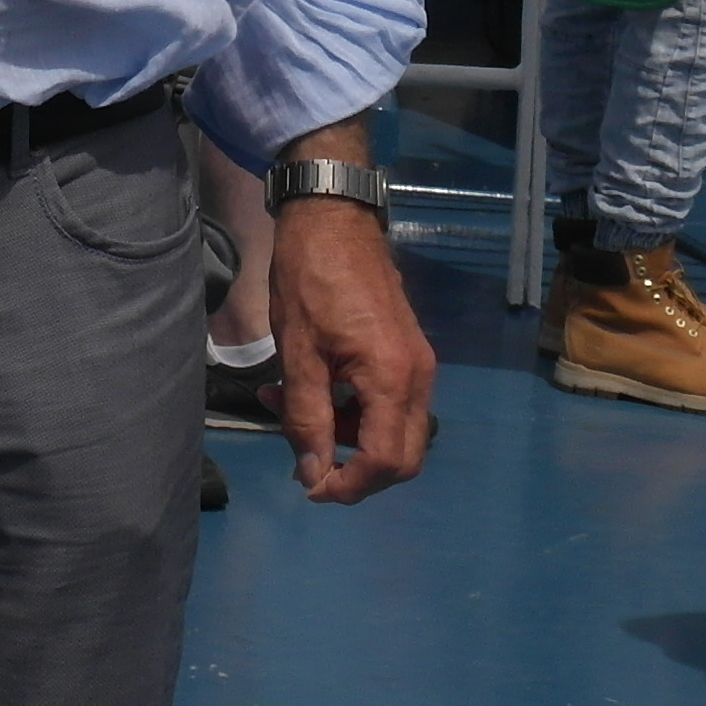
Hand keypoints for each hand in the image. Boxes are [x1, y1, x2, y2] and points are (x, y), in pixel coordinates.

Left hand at [268, 194, 436, 502]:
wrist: (331, 218)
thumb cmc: (309, 280)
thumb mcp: (298, 354)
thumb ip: (306, 419)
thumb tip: (313, 475)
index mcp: (393, 378)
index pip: (387, 461)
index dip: (350, 485)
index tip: (311, 486)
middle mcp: (417, 376)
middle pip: (402, 456)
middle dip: (354, 468)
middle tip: (305, 458)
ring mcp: (417, 363)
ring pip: (393, 431)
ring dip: (345, 435)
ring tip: (287, 410)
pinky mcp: (406, 352)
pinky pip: (388, 403)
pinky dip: (352, 411)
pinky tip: (310, 391)